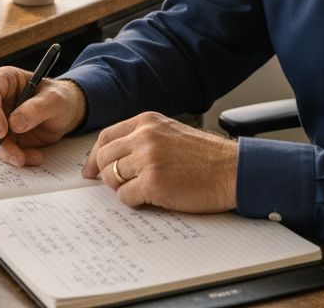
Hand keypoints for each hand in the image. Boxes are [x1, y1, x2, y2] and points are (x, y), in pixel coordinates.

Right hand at [0, 66, 86, 166]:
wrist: (65, 114)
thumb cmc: (60, 99)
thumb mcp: (56, 100)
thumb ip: (37, 108)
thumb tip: (14, 124)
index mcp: (6, 79)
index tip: (1, 133)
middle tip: (16, 157)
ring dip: (5, 153)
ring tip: (29, 158)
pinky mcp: (1, 136)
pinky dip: (13, 158)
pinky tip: (33, 157)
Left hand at [84, 112, 238, 212]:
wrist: (233, 170)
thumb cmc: (206, 157)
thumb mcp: (171, 133)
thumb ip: (143, 138)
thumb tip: (113, 158)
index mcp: (147, 121)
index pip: (106, 136)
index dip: (94, 155)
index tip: (90, 170)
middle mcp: (144, 136)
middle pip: (104, 157)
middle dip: (106, 174)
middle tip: (118, 185)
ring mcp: (148, 159)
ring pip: (111, 178)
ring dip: (123, 189)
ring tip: (143, 190)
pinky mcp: (153, 182)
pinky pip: (126, 196)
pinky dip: (134, 201)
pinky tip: (151, 198)